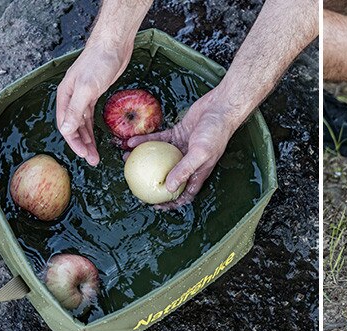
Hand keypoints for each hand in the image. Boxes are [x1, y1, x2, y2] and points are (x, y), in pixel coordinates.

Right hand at [56, 38, 132, 165]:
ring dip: (88, 140)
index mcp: (64, 96)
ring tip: (95, 156)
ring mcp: (82, 97)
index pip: (65, 125)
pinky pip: (90, 117)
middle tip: (93, 160)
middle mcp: (70, 98)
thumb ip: (75, 110)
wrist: (113, 45)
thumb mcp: (87, 88)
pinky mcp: (94, 95)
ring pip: (82, 124)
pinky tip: (96, 139)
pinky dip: (92, 129)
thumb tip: (66, 131)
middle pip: (73, 127)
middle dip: (82, 145)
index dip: (74, 142)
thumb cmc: (98, 63)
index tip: (84, 155)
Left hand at [125, 88, 240, 208]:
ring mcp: (182, 148)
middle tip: (135, 183)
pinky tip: (131, 141)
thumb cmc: (215, 133)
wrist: (220, 108)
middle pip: (168, 177)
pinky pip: (158, 140)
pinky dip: (146, 141)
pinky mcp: (177, 134)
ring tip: (126, 159)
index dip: (171, 202)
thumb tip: (169, 188)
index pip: (184, 193)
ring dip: (143, 159)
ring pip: (159, 158)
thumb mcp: (200, 153)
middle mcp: (189, 162)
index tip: (155, 205)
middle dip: (151, 181)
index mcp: (198, 172)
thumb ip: (185, 169)